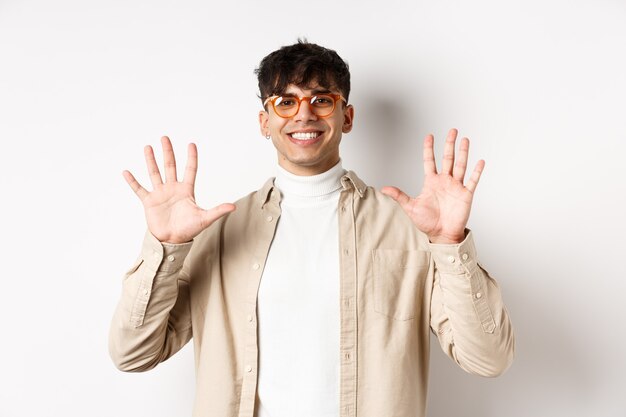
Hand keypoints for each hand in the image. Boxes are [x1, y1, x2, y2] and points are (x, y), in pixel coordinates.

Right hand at [123, 136, 235, 243]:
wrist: (172, 241)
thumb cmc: (189, 230)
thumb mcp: (205, 219)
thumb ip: (217, 211)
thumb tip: (233, 207)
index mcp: (186, 190)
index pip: (190, 170)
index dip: (191, 157)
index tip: (191, 144)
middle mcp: (173, 189)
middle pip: (170, 166)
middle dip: (168, 152)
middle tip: (165, 137)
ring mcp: (160, 194)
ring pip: (155, 173)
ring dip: (151, 160)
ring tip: (148, 147)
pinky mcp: (149, 202)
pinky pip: (139, 189)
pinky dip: (132, 181)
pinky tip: (126, 171)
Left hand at [381, 128, 483, 243]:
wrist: (441, 234)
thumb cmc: (427, 222)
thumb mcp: (410, 207)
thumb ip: (399, 196)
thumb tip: (384, 188)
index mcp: (431, 182)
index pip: (430, 161)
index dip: (429, 148)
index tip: (429, 136)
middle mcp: (445, 181)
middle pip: (448, 158)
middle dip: (449, 144)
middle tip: (452, 131)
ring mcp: (456, 187)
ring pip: (460, 165)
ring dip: (463, 153)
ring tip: (465, 140)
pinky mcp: (466, 194)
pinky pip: (472, 181)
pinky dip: (477, 171)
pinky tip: (480, 161)